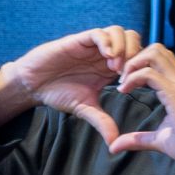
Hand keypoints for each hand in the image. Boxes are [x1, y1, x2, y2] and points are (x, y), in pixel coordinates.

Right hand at [0, 27, 145, 144]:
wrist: (32, 85)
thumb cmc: (58, 93)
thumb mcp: (85, 109)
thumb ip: (102, 122)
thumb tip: (115, 143)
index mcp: (111, 68)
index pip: (138, 57)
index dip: (141, 68)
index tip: (133, 85)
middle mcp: (104, 54)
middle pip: (134, 40)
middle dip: (137, 55)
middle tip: (127, 74)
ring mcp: (93, 46)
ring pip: (120, 32)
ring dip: (124, 48)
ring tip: (116, 68)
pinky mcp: (78, 40)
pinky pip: (99, 33)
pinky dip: (108, 42)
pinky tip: (107, 58)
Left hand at [107, 44, 174, 164]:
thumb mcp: (160, 139)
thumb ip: (138, 139)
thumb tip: (115, 146)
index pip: (160, 59)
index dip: (140, 65)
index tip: (125, 83)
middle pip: (156, 49)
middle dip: (134, 59)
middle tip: (122, 78)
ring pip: (154, 53)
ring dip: (133, 64)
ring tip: (123, 82)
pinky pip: (148, 73)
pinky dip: (132, 78)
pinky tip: (124, 91)